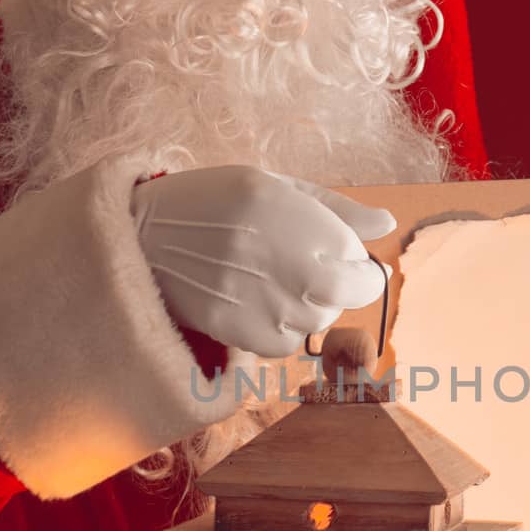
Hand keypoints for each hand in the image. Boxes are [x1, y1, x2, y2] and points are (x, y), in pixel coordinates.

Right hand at [130, 166, 393, 355]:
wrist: (143, 235)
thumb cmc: (214, 202)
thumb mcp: (276, 185)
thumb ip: (337, 209)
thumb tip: (386, 224)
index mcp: (308, 226)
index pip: (365, 271)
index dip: (355, 264)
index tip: (333, 255)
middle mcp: (297, 270)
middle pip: (348, 299)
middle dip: (335, 285)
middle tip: (296, 265)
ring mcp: (273, 308)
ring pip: (317, 322)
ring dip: (304, 305)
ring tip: (264, 277)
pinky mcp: (246, 336)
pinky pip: (286, 344)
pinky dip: (277, 327)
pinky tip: (249, 299)